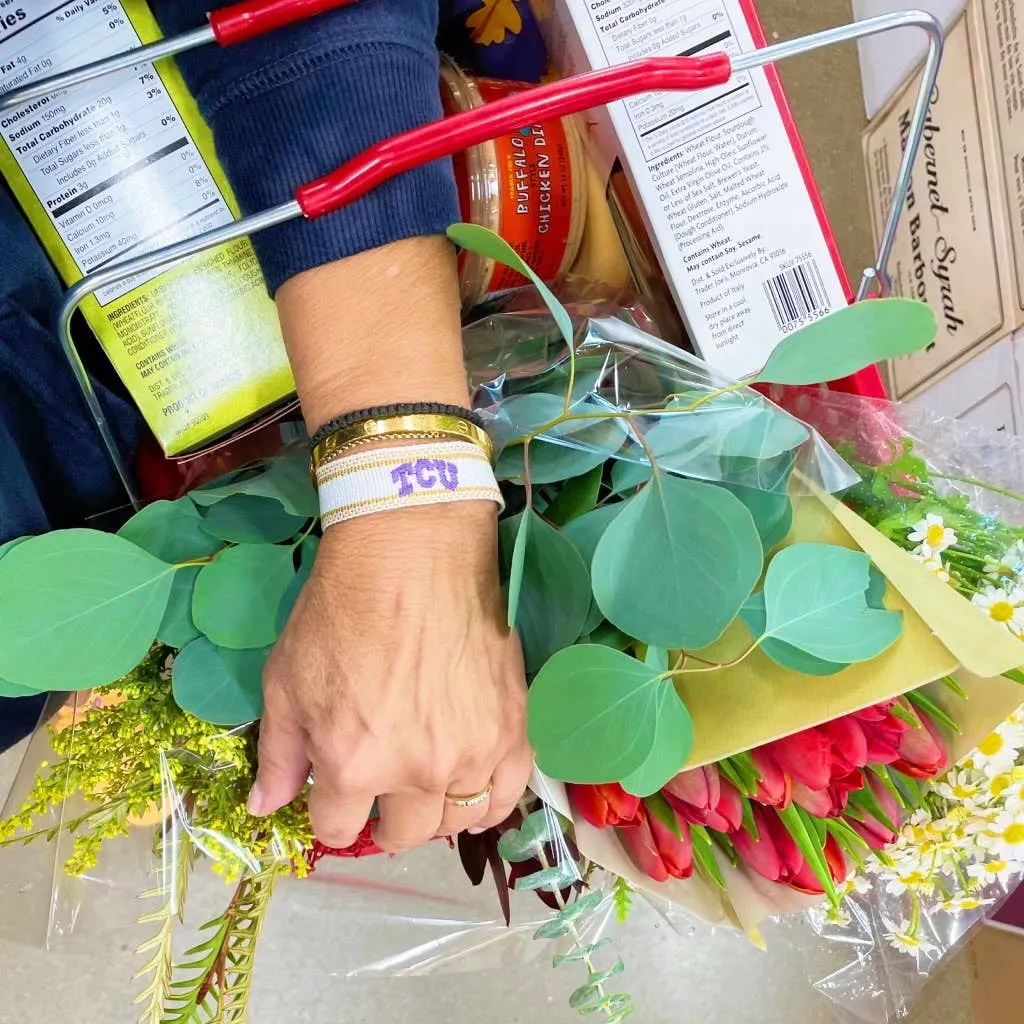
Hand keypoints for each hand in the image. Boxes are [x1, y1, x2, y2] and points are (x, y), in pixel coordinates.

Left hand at [248, 501, 531, 850]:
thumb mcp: (285, 680)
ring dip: (437, 814)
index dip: (331, 813)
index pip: (339, 829)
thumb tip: (266, 807)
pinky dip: (491, 801)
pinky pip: (510, 793)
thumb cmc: (340, 611)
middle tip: (383, 787)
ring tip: (428, 788)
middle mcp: (417, 773)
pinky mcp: (513, 728)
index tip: (335, 792)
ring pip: (459, 821)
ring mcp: (473, 753)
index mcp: (353, 765)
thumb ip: (279, 753)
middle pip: (403, 833)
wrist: (414, 555)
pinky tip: (475, 790)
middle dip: (384, 818)